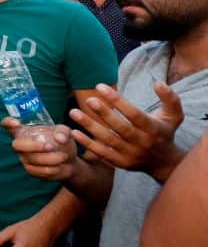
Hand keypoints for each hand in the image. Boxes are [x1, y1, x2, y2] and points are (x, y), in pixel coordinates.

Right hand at [1, 118, 79, 181]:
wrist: (69, 160)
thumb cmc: (62, 142)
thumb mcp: (64, 132)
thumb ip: (63, 132)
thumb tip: (60, 138)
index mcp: (25, 130)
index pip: (8, 124)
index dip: (8, 123)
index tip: (16, 123)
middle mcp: (21, 144)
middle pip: (16, 145)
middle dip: (33, 146)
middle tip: (50, 146)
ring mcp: (24, 157)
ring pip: (31, 159)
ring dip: (49, 158)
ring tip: (63, 156)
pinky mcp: (31, 170)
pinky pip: (37, 170)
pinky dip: (51, 168)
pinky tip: (60, 166)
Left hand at [70, 82, 185, 182]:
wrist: (164, 163)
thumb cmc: (165, 133)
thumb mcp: (174, 116)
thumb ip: (170, 98)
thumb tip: (158, 82)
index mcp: (153, 129)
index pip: (134, 114)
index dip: (117, 101)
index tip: (100, 87)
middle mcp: (141, 143)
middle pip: (120, 128)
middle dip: (103, 113)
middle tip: (88, 100)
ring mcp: (130, 154)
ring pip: (108, 140)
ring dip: (90, 126)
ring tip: (73, 112)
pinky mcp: (120, 163)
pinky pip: (101, 153)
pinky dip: (87, 143)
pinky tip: (74, 132)